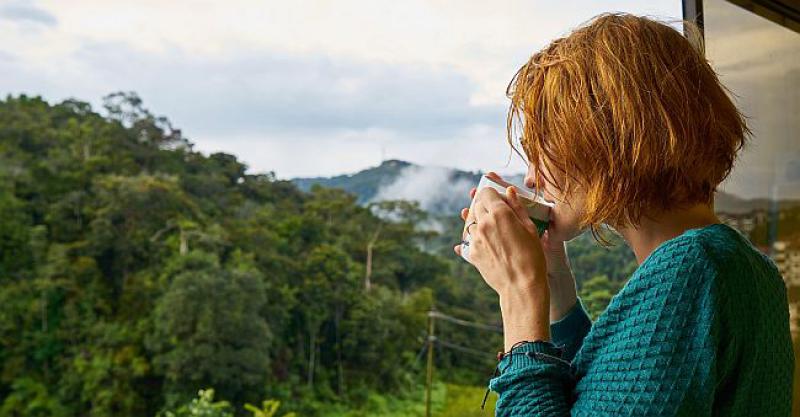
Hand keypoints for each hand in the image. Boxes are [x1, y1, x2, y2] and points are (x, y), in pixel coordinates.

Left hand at [453, 178, 549, 347]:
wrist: (521, 287)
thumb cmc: (532, 257)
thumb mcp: (530, 229)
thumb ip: (517, 207)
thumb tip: (509, 191)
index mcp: (499, 213)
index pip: (486, 192)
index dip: (492, 194)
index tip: (497, 199)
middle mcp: (483, 223)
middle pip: (476, 205)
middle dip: (485, 206)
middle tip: (496, 213)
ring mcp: (475, 239)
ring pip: (471, 222)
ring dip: (478, 222)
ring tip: (493, 230)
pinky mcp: (471, 253)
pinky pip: (469, 240)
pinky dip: (476, 238)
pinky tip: (487, 243)